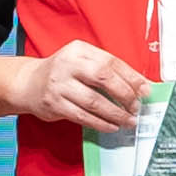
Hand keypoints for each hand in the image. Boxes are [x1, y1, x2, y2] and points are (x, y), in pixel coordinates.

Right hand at [20, 39, 150, 138]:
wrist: (29, 83)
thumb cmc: (64, 73)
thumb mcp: (83, 62)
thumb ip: (108, 70)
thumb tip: (141, 85)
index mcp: (79, 50)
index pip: (111, 62)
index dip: (131, 77)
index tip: (146, 90)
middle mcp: (68, 64)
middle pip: (103, 78)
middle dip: (125, 94)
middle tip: (136, 107)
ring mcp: (59, 84)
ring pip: (94, 101)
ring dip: (115, 113)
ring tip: (128, 120)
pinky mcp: (54, 104)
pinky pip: (82, 116)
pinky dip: (100, 123)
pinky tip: (111, 126)